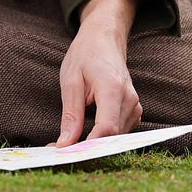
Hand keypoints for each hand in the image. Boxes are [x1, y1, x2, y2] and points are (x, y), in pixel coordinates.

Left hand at [55, 0, 140, 146]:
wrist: (105, 38)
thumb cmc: (85, 54)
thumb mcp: (70, 81)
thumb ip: (71, 115)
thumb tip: (65, 144)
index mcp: (112, 88)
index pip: (107, 128)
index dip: (89, 146)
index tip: (67, 154)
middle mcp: (129, 99)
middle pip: (111, 137)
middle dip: (86, 147)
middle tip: (57, 149)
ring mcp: (134, 105)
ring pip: (115, 137)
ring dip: (93, 143)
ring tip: (66, 140)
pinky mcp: (134, 110)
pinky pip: (119, 132)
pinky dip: (101, 136)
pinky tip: (84, 133)